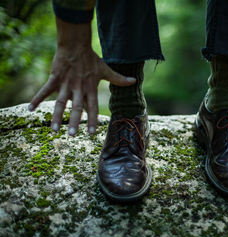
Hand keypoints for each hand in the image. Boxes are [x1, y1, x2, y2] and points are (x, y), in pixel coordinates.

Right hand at [28, 18, 135, 135]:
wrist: (75, 45)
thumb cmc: (91, 59)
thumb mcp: (106, 70)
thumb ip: (119, 79)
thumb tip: (134, 81)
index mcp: (90, 88)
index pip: (92, 107)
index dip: (92, 119)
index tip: (91, 133)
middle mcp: (78, 88)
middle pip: (76, 107)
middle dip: (74, 122)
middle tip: (72, 136)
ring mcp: (66, 84)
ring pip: (60, 102)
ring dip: (57, 116)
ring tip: (54, 130)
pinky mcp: (55, 78)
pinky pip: (45, 90)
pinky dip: (37, 98)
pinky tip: (30, 108)